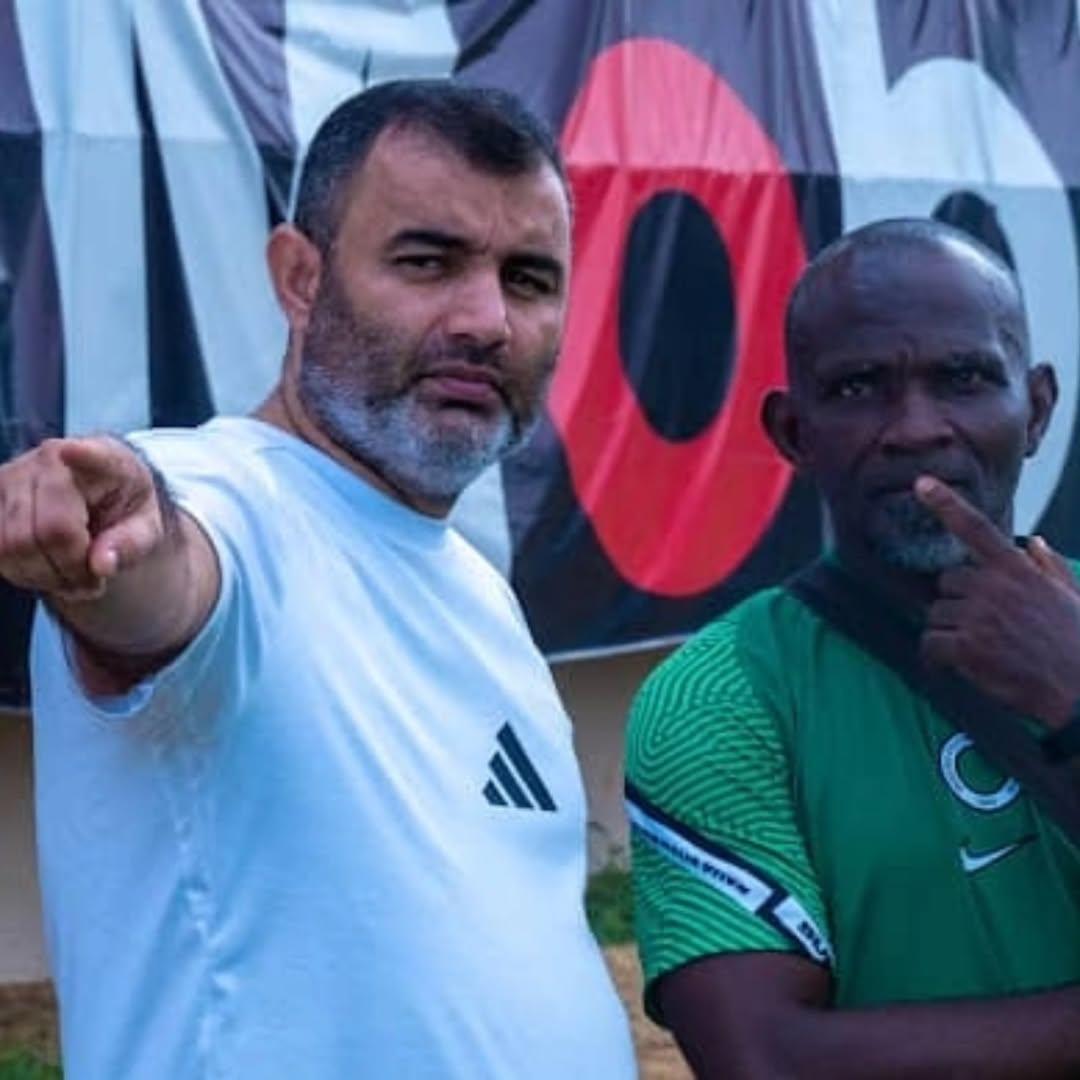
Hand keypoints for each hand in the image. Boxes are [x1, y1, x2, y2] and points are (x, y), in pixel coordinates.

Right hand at [0, 437, 164, 601]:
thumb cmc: (124, 508)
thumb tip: (102, 564)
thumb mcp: (146, 526)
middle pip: (48, 531)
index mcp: (103, 458)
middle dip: (70, 570)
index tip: (72, 450)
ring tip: (72, 577)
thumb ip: (131, 544)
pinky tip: (47, 569)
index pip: (89, 457)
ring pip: (12, 546)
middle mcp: (49, 459)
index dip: (81, 454)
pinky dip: (21, 572)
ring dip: (44, 576)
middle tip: (92, 583)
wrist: (98, 493)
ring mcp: (11, 477)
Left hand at [915, 475, 1079, 727]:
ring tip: (979, 649)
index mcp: (1017, 570)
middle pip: (947, 582)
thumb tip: (1034, 542)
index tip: (922, 483)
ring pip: (936, 613)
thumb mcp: (1071, 596)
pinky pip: (930, 643)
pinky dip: (936, 657)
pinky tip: (954, 666)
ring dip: (948, 630)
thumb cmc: (1076, 643)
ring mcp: (978, 616)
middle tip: (982, 626)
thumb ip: (1047, 566)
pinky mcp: (967, 647)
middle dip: (957, 601)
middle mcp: (994, 587)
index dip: (946, 504)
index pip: (976, 529)